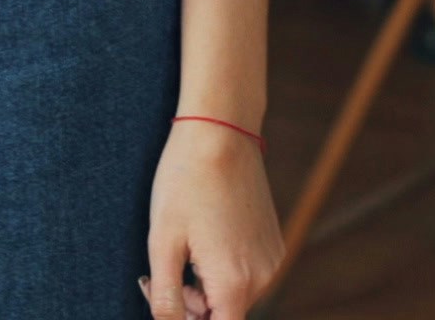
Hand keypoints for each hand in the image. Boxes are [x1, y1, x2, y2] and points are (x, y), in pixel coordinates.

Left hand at [141, 119, 280, 319]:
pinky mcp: (274, 243)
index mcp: (234, 282)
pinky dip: (224, 270)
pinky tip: (206, 238)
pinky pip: (247, 274)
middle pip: (224, 315)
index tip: (172, 302)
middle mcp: (263, 276)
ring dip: (206, 288)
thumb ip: (166, 298)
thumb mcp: (162, 243)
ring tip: (184, 251)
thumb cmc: (185, 182)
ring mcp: (272, 258)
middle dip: (191, 307)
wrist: (219, 132)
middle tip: (160, 276)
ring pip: (234, 296)